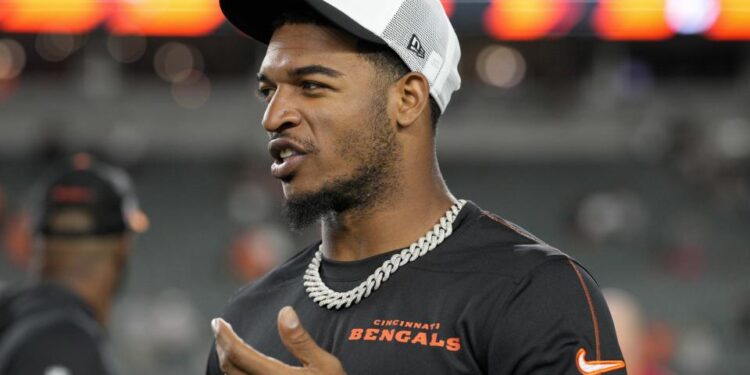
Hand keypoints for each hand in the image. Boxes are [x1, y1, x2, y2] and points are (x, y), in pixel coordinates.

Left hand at [212, 306, 346, 374]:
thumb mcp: (324, 365)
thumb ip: (300, 340)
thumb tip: (284, 311)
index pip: (238, 354)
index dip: (225, 336)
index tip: (218, 322)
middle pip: (230, 367)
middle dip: (222, 345)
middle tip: (220, 328)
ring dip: (226, 359)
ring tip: (227, 344)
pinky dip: (235, 373)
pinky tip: (241, 366)